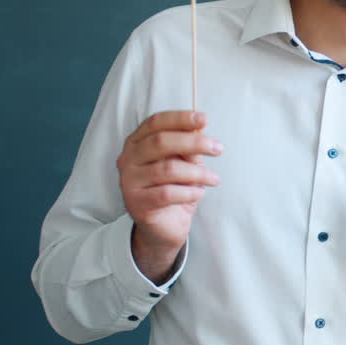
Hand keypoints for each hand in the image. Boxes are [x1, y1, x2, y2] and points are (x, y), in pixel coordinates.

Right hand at [117, 111, 221, 282]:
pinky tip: (199, 193)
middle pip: (160, 142)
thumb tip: (200, 127)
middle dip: (194, 142)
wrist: (165, 226)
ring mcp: (129, 182)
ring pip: (168, 169)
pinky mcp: (136, 203)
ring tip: (214, 179)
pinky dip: (189, 192)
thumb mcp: (184, 163)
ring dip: (198, 173)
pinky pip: (168, 193)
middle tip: (218, 148)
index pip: (155, 122)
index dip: (180, 118)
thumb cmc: (175, 187)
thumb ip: (188, 147)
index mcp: (137, 143)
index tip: (204, 119)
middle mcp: (128, 159)